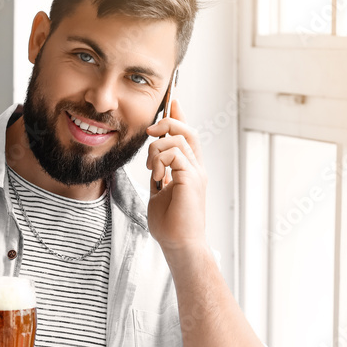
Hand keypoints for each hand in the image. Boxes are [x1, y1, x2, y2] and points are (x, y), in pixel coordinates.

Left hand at [145, 98, 207, 252]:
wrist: (179, 244)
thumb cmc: (170, 224)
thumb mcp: (160, 193)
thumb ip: (160, 175)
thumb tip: (154, 162)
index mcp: (189, 170)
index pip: (188, 136)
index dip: (180, 116)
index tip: (172, 101)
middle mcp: (196, 168)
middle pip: (187, 130)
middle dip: (168, 122)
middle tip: (150, 129)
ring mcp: (196, 173)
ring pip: (178, 139)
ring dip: (157, 149)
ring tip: (152, 170)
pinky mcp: (191, 179)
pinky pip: (175, 153)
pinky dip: (161, 159)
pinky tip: (156, 176)